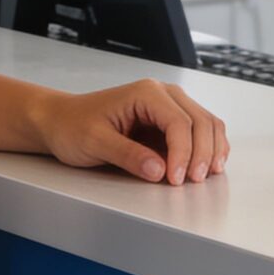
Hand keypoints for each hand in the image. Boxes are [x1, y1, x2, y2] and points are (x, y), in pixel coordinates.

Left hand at [32, 80, 228, 185]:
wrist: (62, 121)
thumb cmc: (73, 126)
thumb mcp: (95, 143)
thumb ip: (127, 155)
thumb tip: (159, 169)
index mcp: (145, 93)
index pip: (178, 122)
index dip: (183, 153)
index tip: (176, 179)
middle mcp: (162, 93)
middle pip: (200, 120)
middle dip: (201, 153)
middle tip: (193, 181)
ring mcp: (169, 105)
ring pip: (207, 123)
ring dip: (211, 150)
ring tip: (204, 176)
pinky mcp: (170, 120)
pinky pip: (200, 130)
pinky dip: (209, 147)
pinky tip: (206, 166)